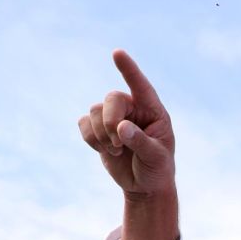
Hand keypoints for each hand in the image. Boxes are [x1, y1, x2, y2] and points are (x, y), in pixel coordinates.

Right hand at [79, 50, 179, 239]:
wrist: (144, 186)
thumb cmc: (157, 169)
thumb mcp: (155, 158)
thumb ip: (140, 142)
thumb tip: (121, 128)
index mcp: (153, 111)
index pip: (141, 86)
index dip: (129, 70)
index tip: (117, 53)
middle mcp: (132, 109)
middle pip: (111, 99)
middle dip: (109, 120)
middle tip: (118, 143)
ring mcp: (113, 117)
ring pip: (94, 111)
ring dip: (100, 134)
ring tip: (116, 151)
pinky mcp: (97, 129)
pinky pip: (83, 123)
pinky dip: (90, 138)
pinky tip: (104, 150)